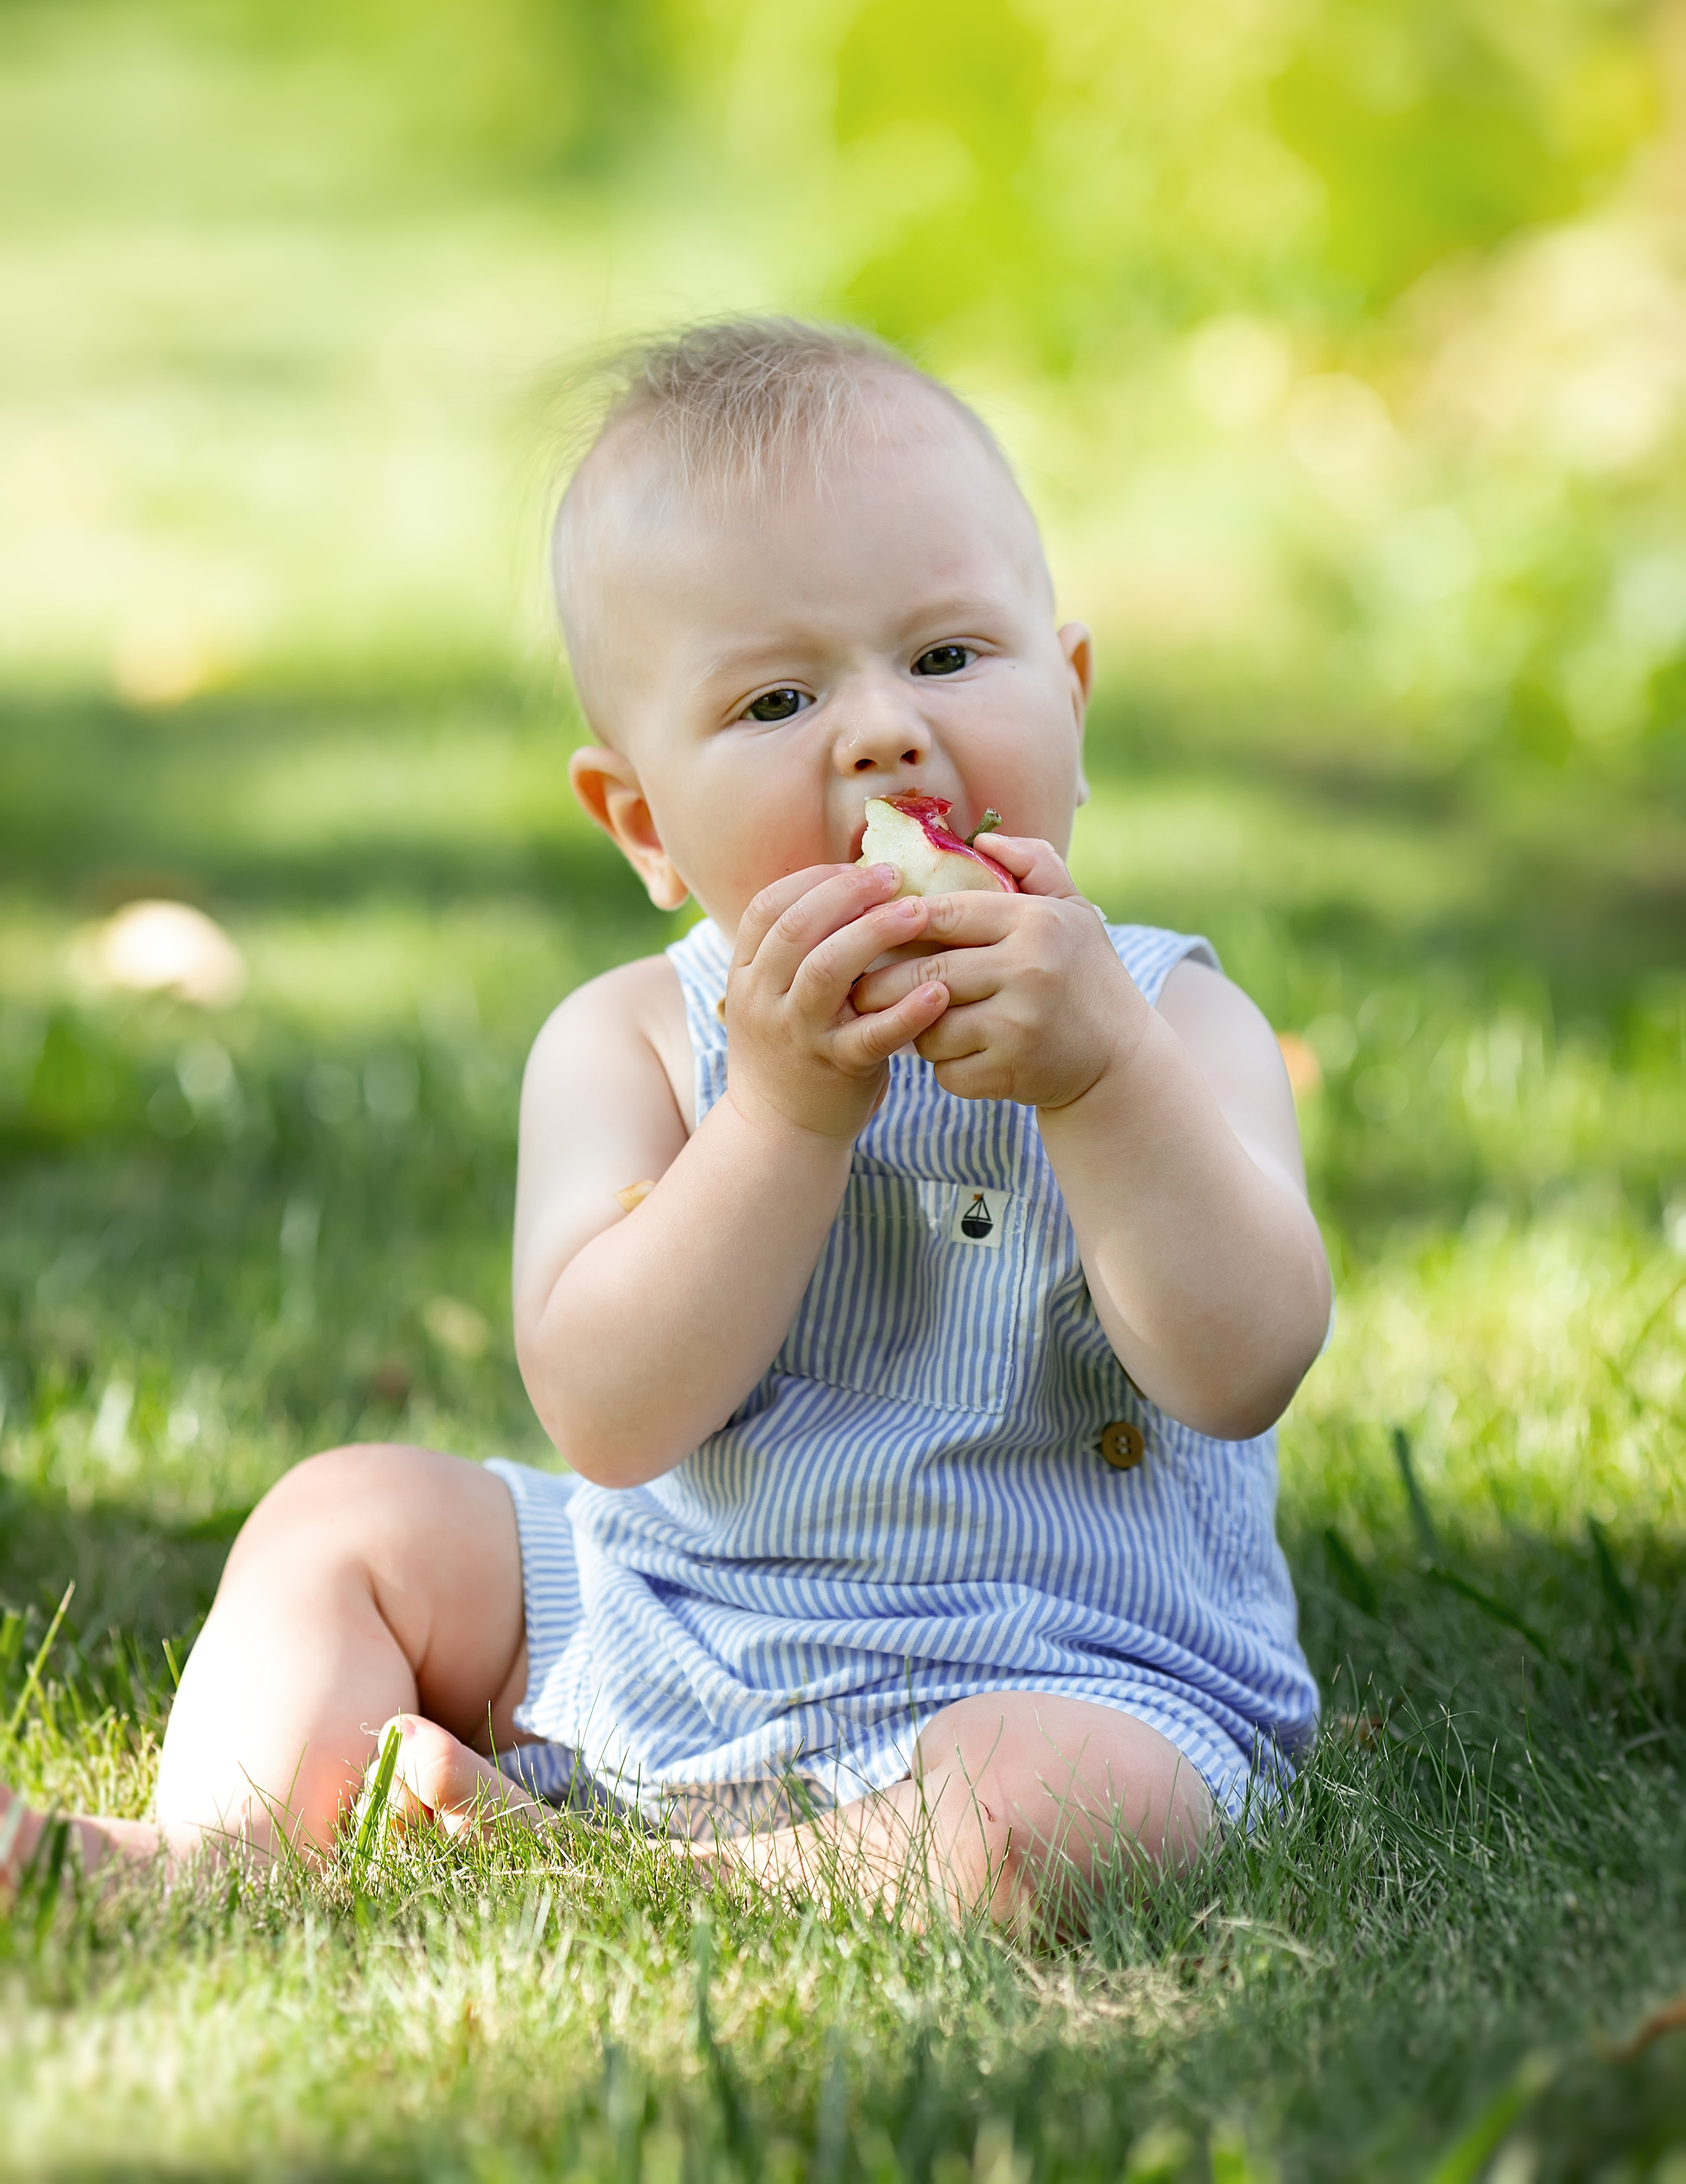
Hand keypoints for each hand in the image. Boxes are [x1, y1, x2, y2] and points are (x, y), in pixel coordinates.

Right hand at [725, 864, 951, 1139]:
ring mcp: (798, 1033)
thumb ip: (800, 949)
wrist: (778, 1131)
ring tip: (918, 913)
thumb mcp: (774, 995)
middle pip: (796, 928)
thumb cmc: (792, 1049)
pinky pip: (872, 1034)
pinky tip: (940, 990)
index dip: (813, 880)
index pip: (768, 907)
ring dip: (875, 933)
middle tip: (893, 876)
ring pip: (828, 970)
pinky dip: (907, 1011)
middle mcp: (764, 999)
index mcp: (747, 974)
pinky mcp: (837, 1067)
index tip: (856, 866)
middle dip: (846, 892)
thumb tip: (855, 887)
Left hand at [848, 836, 1151, 1108]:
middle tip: (861, 986)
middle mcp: (1028, 969)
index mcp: (1036, 921)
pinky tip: (959, 1057)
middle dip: (883, 982)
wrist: (1122, 1058)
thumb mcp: (1073, 909)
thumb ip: (1033, 864)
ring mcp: (1019, 1025)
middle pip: (926, 972)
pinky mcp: (1010, 1073)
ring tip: (923, 1021)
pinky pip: (946, 1070)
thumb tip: (982, 841)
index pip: (945, 913)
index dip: (900, 921)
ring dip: (916, 1028)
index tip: (872, 929)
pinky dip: (943, 1067)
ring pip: (929, 1026)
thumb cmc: (1085, 975)